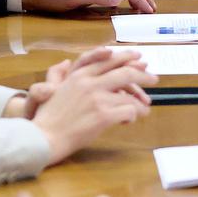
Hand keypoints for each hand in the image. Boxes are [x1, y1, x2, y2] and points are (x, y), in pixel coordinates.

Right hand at [30, 49, 156, 162]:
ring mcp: (97, 98)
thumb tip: (67, 62)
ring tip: (145, 109)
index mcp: (79, 75)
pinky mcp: (103, 116)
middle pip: (125, 72)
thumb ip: (64, 75)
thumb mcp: (54, 89)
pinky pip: (128, 112)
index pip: (109, 60)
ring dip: (140, 103)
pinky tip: (129, 121)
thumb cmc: (48, 118)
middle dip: (144, 75)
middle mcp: (89, 82)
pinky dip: (132, 116)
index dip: (127, 58)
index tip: (139, 59)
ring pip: (130, 96)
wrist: (43, 138)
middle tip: (155, 79)